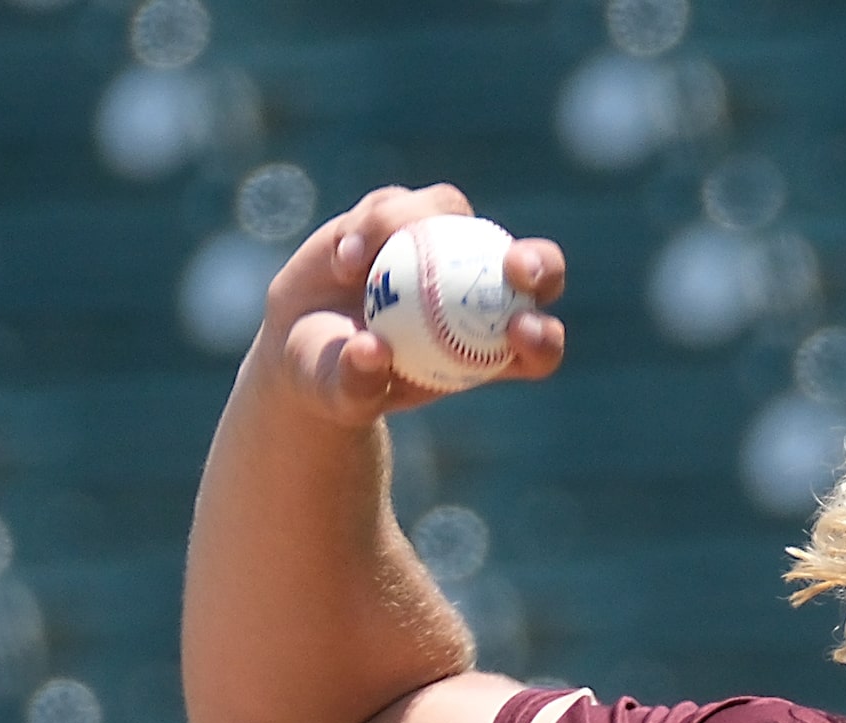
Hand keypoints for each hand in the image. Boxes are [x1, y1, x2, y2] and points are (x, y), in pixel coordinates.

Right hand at [254, 183, 566, 427]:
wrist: (302, 337)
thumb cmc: (335, 379)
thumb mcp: (338, 393)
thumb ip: (357, 382)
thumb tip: (372, 352)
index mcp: (489, 347)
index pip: (539, 341)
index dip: (543, 336)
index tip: (519, 332)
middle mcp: (477, 288)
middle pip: (534, 267)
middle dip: (538, 263)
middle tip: (514, 267)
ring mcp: (441, 244)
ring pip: (453, 213)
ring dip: (415, 224)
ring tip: (356, 269)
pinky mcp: (401, 215)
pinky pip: (397, 205)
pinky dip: (370, 226)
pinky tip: (344, 258)